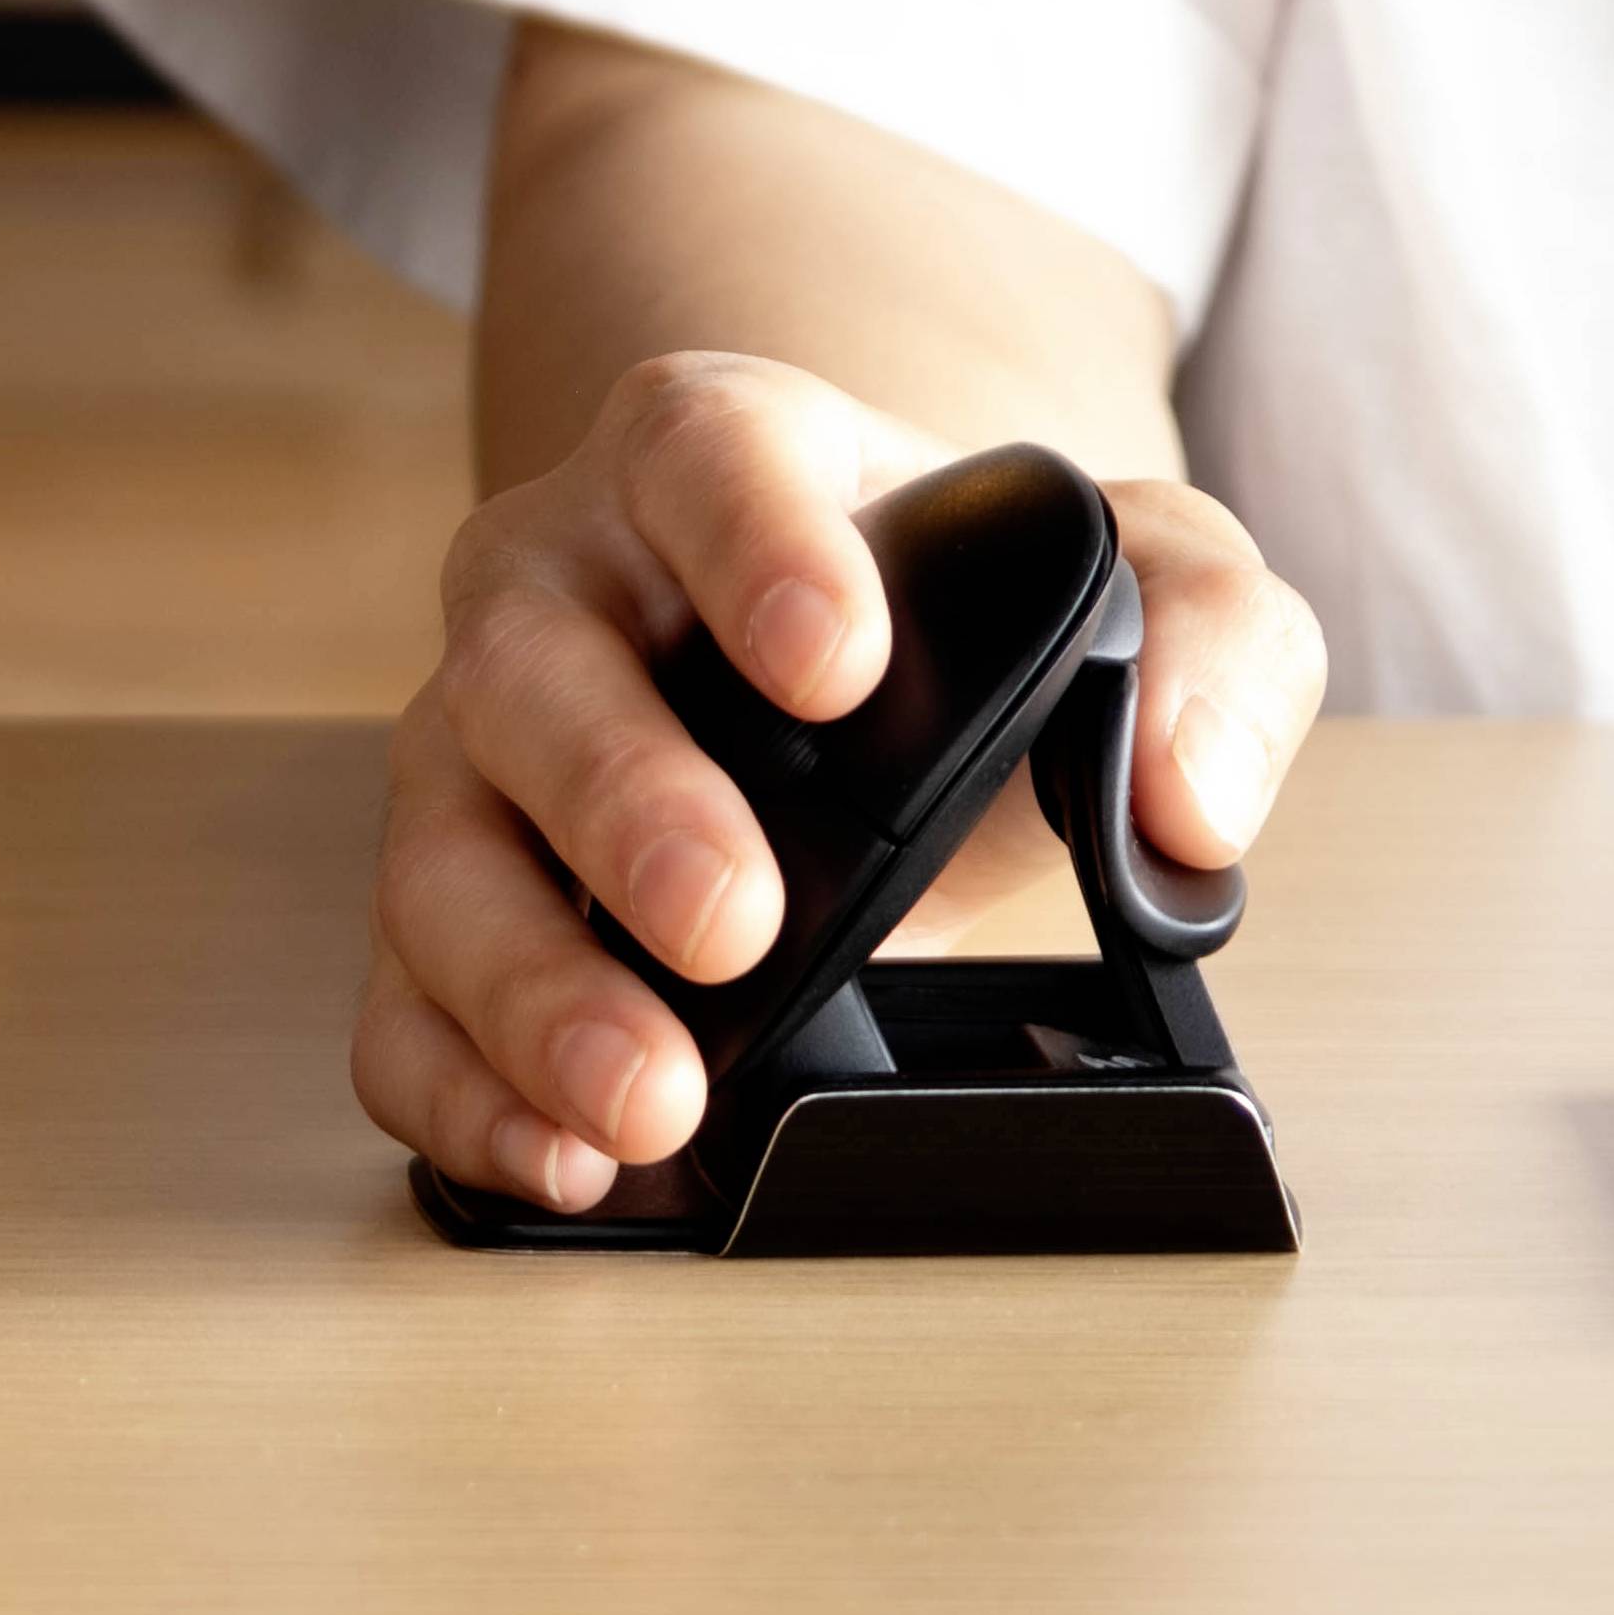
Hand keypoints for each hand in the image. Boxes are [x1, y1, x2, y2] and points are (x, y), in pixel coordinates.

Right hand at [352, 353, 1326, 1208]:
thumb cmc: (969, 599)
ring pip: (442, 849)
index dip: (752, 547)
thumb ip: (1212, 637)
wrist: (860, 662)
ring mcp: (485, 748)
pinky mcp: (458, 892)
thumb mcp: (1145, 569)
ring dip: (528, 984)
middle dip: (623, 804)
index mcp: (719, 457)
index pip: (704, 457)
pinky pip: (401, 994)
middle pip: (535, 671)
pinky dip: (460, 1086)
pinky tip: (561, 1157)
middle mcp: (565, 588)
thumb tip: (1191, 799)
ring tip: (649, 1101)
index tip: (836, 659)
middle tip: (736, 925)